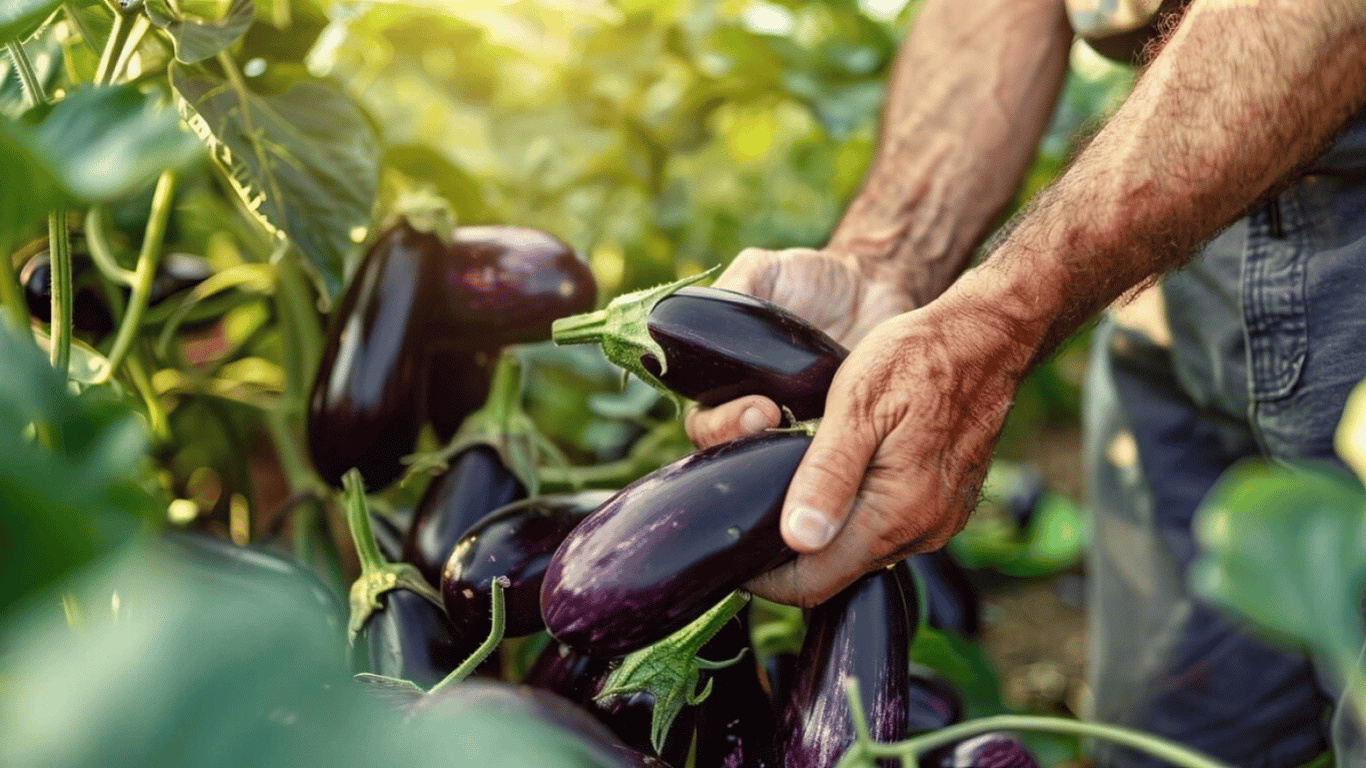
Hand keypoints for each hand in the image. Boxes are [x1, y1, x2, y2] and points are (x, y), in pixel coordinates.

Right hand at [684, 246, 915, 446]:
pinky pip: (823, 464)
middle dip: (745, 444)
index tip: (758, 409)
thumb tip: (701, 314)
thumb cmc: (811, 278)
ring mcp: (794, 428)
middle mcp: (752, 410)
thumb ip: (734, 289)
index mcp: (724, 381)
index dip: (720, 425)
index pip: (703, 421)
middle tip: (775, 420)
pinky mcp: (834, 437)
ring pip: (774, 465)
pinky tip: (842, 454)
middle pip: (732, 453)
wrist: (873, 288)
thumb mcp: (766, 270)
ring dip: (783, 460)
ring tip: (807, 442)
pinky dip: (826, 465)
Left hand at [696, 287, 1031, 606]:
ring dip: (825, 533)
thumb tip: (798, 539)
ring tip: (792, 489)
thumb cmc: (917, 359)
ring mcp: (941, 522)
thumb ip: (826, 476)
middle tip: (754, 511)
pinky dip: (857, 517)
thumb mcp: (857, 404)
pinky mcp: (948, 507)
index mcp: (897, 513)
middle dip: (791, 554)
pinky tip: (839, 479)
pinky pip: (891, 532)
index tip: (735, 551)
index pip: (814, 583)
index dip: (767, 578)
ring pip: (863, 553)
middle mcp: (924, 531)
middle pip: (837, 574)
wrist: (988, 338)